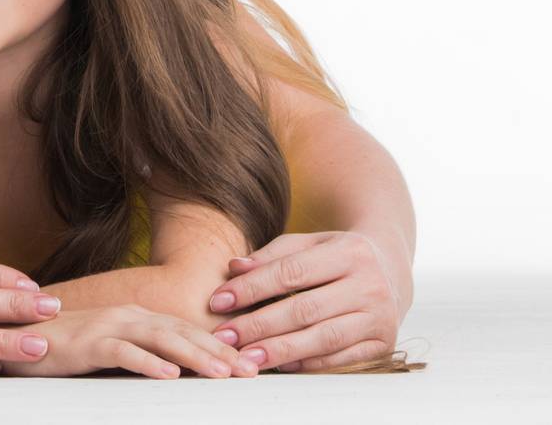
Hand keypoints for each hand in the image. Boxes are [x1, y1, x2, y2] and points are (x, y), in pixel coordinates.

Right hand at [0, 304, 255, 378]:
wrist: (17, 334)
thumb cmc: (65, 347)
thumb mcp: (112, 349)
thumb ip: (143, 354)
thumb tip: (180, 373)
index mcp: (136, 316)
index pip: (187, 330)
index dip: (220, 346)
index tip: (250, 364)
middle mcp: (127, 315)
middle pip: (182, 332)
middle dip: (219, 352)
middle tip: (251, 371)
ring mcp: (107, 326)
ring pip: (160, 338)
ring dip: (194, 356)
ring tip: (222, 373)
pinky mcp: (87, 342)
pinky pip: (122, 351)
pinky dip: (147, 362)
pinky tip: (168, 375)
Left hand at [207, 230, 411, 371]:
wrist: (391, 269)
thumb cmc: (336, 255)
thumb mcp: (308, 244)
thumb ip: (271, 256)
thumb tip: (234, 268)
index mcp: (349, 252)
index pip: (292, 272)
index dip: (252, 288)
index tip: (218, 301)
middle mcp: (371, 285)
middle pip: (305, 309)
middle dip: (259, 325)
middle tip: (224, 337)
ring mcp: (380, 317)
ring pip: (323, 338)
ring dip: (280, 350)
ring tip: (246, 357)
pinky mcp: (384, 344)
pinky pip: (341, 359)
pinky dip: (308, 364)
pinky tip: (280, 365)